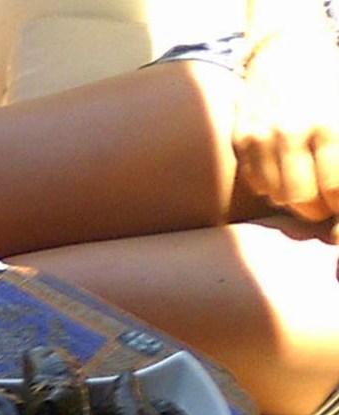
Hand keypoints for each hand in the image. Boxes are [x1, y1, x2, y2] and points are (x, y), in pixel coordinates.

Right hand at [236, 25, 338, 220]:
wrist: (285, 49)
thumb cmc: (327, 79)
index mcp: (328, 123)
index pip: (334, 188)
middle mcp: (291, 133)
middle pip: (302, 199)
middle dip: (317, 209)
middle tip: (325, 205)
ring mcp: (261, 137)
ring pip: (276, 196)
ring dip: (294, 199)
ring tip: (306, 189)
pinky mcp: (240, 140)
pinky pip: (256, 182)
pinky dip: (271, 185)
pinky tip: (284, 172)